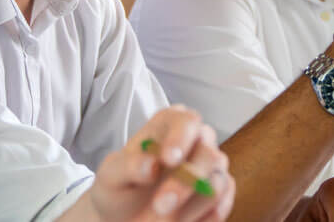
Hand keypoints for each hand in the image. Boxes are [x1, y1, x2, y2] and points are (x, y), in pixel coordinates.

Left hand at [85, 106, 234, 221]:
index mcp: (170, 125)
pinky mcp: (219, 194)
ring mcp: (210, 168)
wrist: (124, 217)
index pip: (187, 122)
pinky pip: (222, 204)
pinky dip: (205, 216)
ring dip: (191, 206)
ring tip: (161, 218)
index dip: (181, 139)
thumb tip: (150, 166)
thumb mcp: (111, 176)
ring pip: (217, 182)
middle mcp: (197, 141)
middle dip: (185, 183)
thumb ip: (127, 166)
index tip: (167, 160)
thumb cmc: (120, 187)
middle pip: (207, 154)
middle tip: (159, 205)